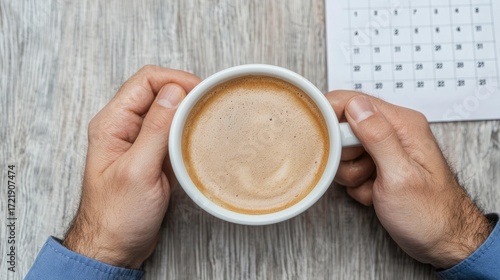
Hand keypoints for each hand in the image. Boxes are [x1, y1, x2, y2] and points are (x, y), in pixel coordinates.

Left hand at [63, 65, 200, 267]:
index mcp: (112, 123)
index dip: (175, 80)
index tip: (200, 91)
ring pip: (168, 111)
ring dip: (188, 112)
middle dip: (185, 94)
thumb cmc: (117, 216)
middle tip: (208, 105)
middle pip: (159, 92)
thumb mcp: (138, 170)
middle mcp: (125, 127)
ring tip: (207, 120)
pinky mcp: (152, 156)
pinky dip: (188, 131)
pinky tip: (200, 138)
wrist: (115, 247)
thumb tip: (174, 92)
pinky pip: (173, 133)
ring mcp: (140, 142)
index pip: (146, 81)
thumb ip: (155, 129)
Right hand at [327, 91, 492, 268]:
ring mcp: (385, 150)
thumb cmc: (431, 214)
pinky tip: (375, 194)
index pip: (354, 101)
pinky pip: (351, 168)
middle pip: (345, 127)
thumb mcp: (400, 175)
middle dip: (344, 154)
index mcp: (403, 124)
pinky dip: (357, 185)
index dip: (332, 116)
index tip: (323, 137)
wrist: (442, 241)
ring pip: (345, 151)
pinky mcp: (379, 166)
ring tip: (373, 187)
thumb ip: (377, 136)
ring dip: (351, 173)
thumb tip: (355, 105)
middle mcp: (394, 132)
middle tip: (363, 172)